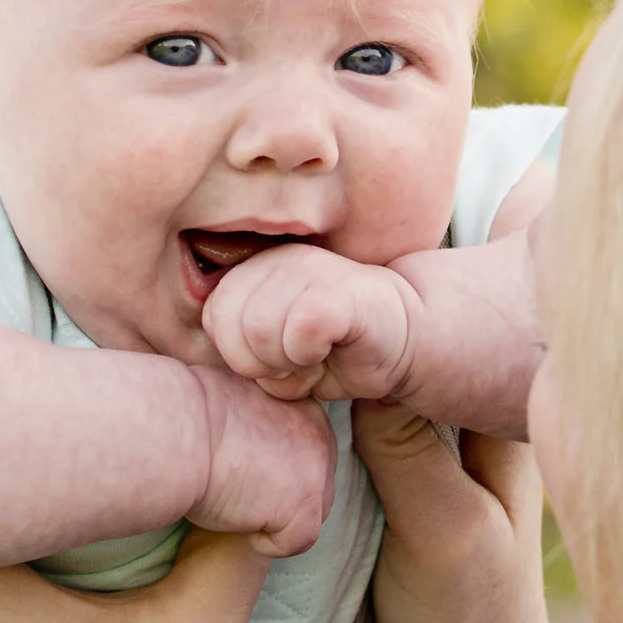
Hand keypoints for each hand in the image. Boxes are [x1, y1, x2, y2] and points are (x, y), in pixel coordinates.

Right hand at [187, 365, 336, 557]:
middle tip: (238, 495)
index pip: (309, 456)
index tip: (240, 471)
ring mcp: (317, 470)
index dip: (277, 473)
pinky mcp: (305, 504)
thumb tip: (259, 452)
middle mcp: (321, 435)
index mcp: (304, 408)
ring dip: (276, 520)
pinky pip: (298, 540)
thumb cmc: (188, 418)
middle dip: (283, 500)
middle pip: (318, 487)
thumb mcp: (239, 406)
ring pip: (312, 516)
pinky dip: (267, 543)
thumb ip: (263, 425)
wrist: (175, 429)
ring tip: (234, 505)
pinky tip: (236, 522)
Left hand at [203, 243, 417, 403]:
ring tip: (317, 355)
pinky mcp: (338, 291)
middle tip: (299, 361)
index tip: (281, 358)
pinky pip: (298, 333)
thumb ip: (242, 347)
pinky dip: (311, 358)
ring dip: (288, 363)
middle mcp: (277, 259)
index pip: (213, 319)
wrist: (409, 336)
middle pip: (229, 326)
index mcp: (256, 269)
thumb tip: (228, 358)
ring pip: (258, 331)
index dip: (242, 355)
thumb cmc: (340, 348)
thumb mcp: (276, 351)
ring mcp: (308, 269)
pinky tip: (334, 351)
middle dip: (260, 362)